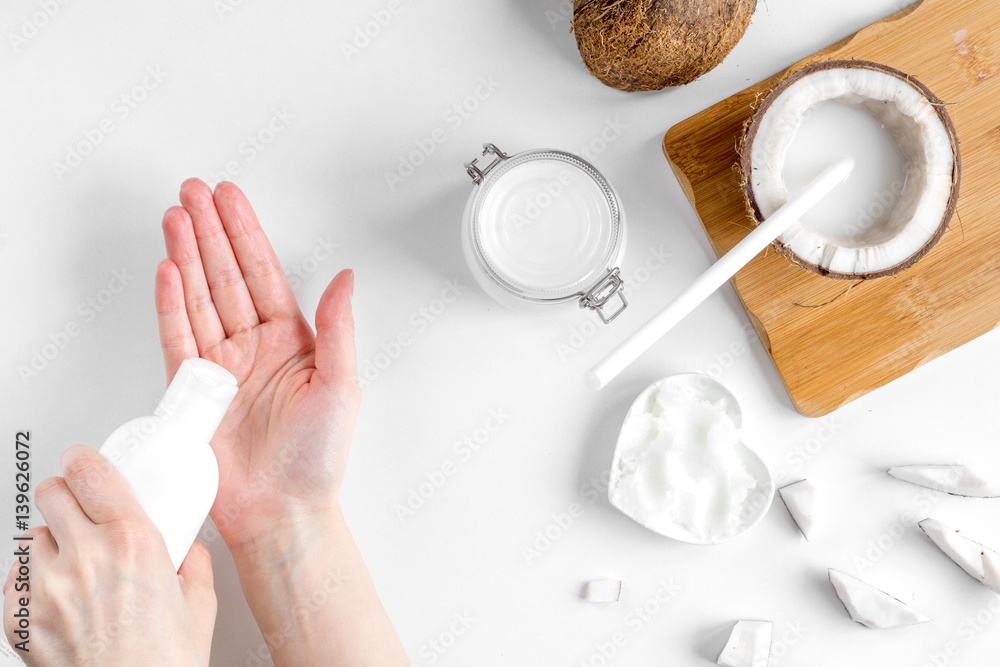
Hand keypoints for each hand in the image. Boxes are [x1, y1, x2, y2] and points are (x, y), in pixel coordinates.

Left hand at [3, 446, 214, 665]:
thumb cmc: (163, 665)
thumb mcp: (199, 604)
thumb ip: (192, 564)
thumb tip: (185, 550)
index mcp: (133, 543)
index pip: (91, 474)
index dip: (83, 460)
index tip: (82, 460)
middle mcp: (85, 558)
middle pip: (52, 494)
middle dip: (65, 496)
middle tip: (79, 510)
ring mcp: (46, 589)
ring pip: (32, 537)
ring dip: (51, 543)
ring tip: (73, 566)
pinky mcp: (19, 619)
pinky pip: (13, 581)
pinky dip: (31, 583)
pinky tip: (58, 600)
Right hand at [154, 179, 359, 554]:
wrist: (284, 510)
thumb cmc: (318, 458)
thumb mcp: (342, 385)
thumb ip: (339, 328)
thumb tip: (347, 277)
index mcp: (291, 341)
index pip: (264, 274)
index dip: (246, 233)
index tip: (230, 198)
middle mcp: (253, 347)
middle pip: (226, 276)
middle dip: (210, 232)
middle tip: (193, 191)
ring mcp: (220, 367)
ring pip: (199, 299)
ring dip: (186, 257)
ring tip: (175, 217)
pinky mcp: (193, 391)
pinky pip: (178, 339)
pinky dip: (171, 305)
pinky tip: (167, 271)